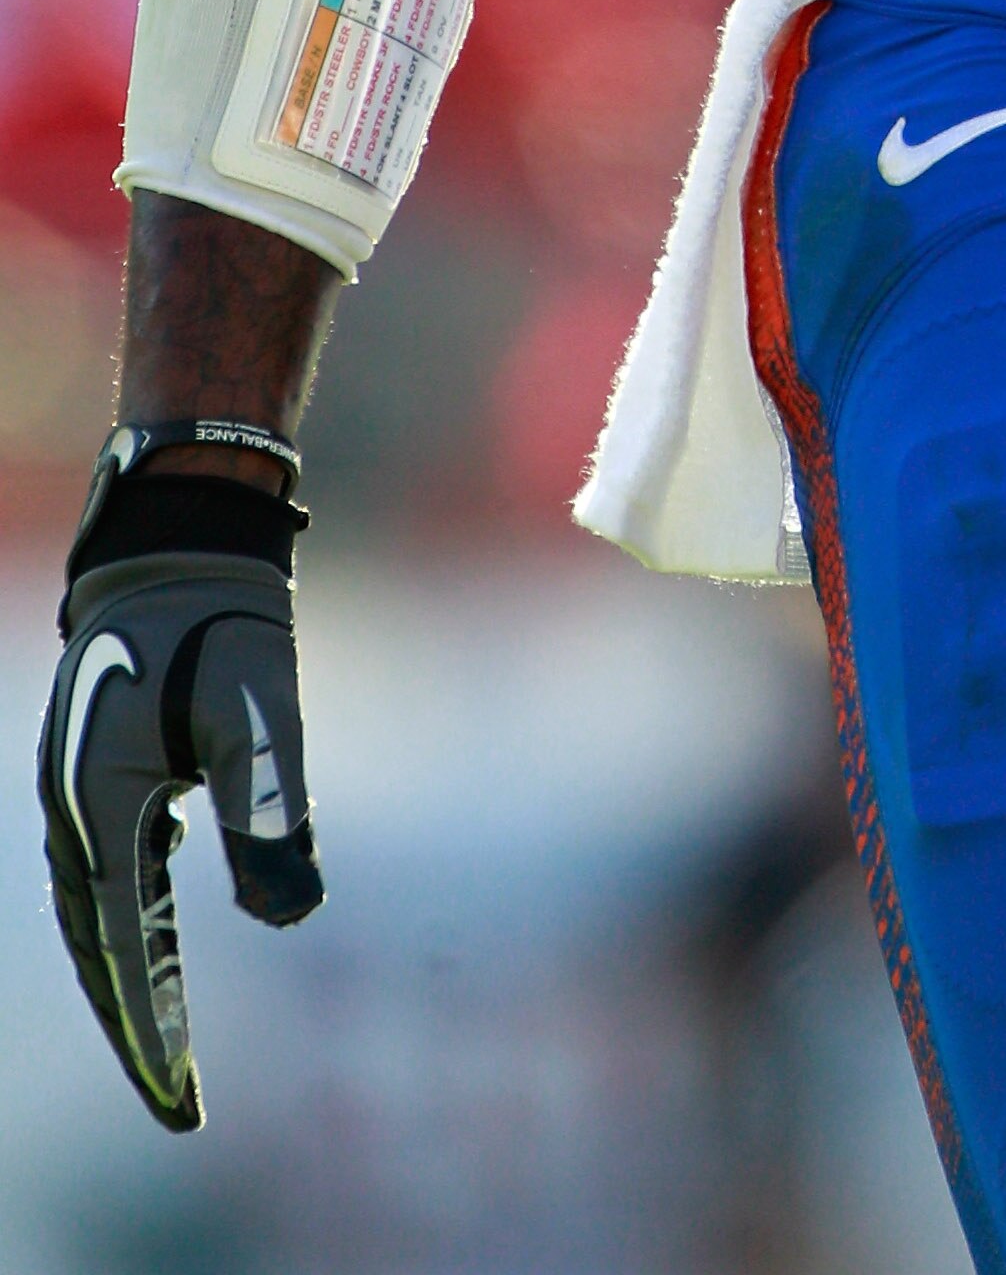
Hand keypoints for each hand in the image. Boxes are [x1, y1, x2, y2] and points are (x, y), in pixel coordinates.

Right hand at [38, 435, 323, 1129]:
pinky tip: (153, 948)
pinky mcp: (98, 774)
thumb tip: (290, 916)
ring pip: (93, 918)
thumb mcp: (260, 715)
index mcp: (101, 810)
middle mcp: (73, 814)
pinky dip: (124, 926)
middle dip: (135, 1029)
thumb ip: (270, 812)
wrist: (180, 541)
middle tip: (177, 1105)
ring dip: (124, 982)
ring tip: (164, 1049)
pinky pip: (104, 874)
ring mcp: (78, 794)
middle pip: (97, 951)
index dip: (153, 1031)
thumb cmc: (224, 623)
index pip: (126, 951)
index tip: (182, 1100)